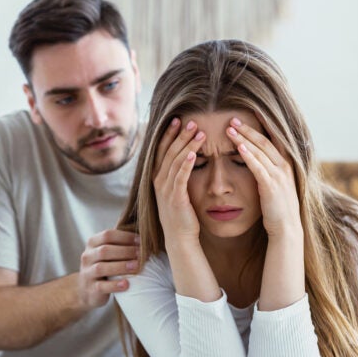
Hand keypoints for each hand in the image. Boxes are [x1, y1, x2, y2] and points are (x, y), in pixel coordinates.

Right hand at [77, 229, 139, 308]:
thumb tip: (145, 237)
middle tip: (142, 254)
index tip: (141, 241)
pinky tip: (126, 284)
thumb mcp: (108, 253)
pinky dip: (114, 285)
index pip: (107, 235)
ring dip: (121, 266)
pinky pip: (102, 286)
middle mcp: (87, 256)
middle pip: (104, 250)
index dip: (125, 237)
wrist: (88, 289)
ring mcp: (87, 273)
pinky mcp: (91, 289)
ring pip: (101, 268)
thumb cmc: (105, 266)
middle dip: (125, 251)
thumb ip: (120, 244)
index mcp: (92, 243)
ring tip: (136, 267)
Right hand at [152, 118, 206, 241]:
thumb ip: (179, 173)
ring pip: (175, 161)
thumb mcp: (177, 190)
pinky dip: (186, 163)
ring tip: (198, 132)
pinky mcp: (175, 198)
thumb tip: (188, 155)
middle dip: (180, 135)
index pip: (162, 150)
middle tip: (192, 121)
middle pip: (168, 152)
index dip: (168, 134)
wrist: (180, 237)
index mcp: (158, 177)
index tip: (177, 119)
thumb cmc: (182, 213)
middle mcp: (159, 181)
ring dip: (187, 145)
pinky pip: (180, 177)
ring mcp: (165, 189)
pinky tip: (193, 153)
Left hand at [226, 117, 301, 237]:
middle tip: (232, 117)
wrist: (286, 229)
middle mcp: (284, 166)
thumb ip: (267, 171)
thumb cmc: (277, 208)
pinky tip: (237, 146)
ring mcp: (279, 176)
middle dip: (248, 128)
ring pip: (260, 150)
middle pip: (265, 141)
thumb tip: (256, 160)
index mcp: (285, 164)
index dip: (262, 124)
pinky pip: (258, 167)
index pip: (273, 138)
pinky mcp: (271, 186)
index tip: (250, 112)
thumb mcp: (275, 185)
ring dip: (244, 138)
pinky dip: (248, 155)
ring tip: (229, 128)